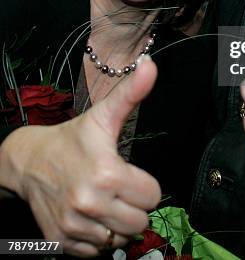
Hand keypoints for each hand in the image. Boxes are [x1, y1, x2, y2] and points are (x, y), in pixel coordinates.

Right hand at [0, 56, 160, 256]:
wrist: (29, 160)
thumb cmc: (73, 138)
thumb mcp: (104, 115)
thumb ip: (131, 93)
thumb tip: (152, 64)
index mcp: (107, 174)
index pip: (152, 196)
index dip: (145, 185)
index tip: (130, 174)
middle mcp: (90, 204)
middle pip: (139, 223)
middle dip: (134, 206)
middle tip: (119, 189)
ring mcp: (73, 226)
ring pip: (119, 240)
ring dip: (117, 224)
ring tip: (105, 202)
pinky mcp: (60, 242)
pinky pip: (96, 253)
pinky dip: (97, 238)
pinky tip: (90, 216)